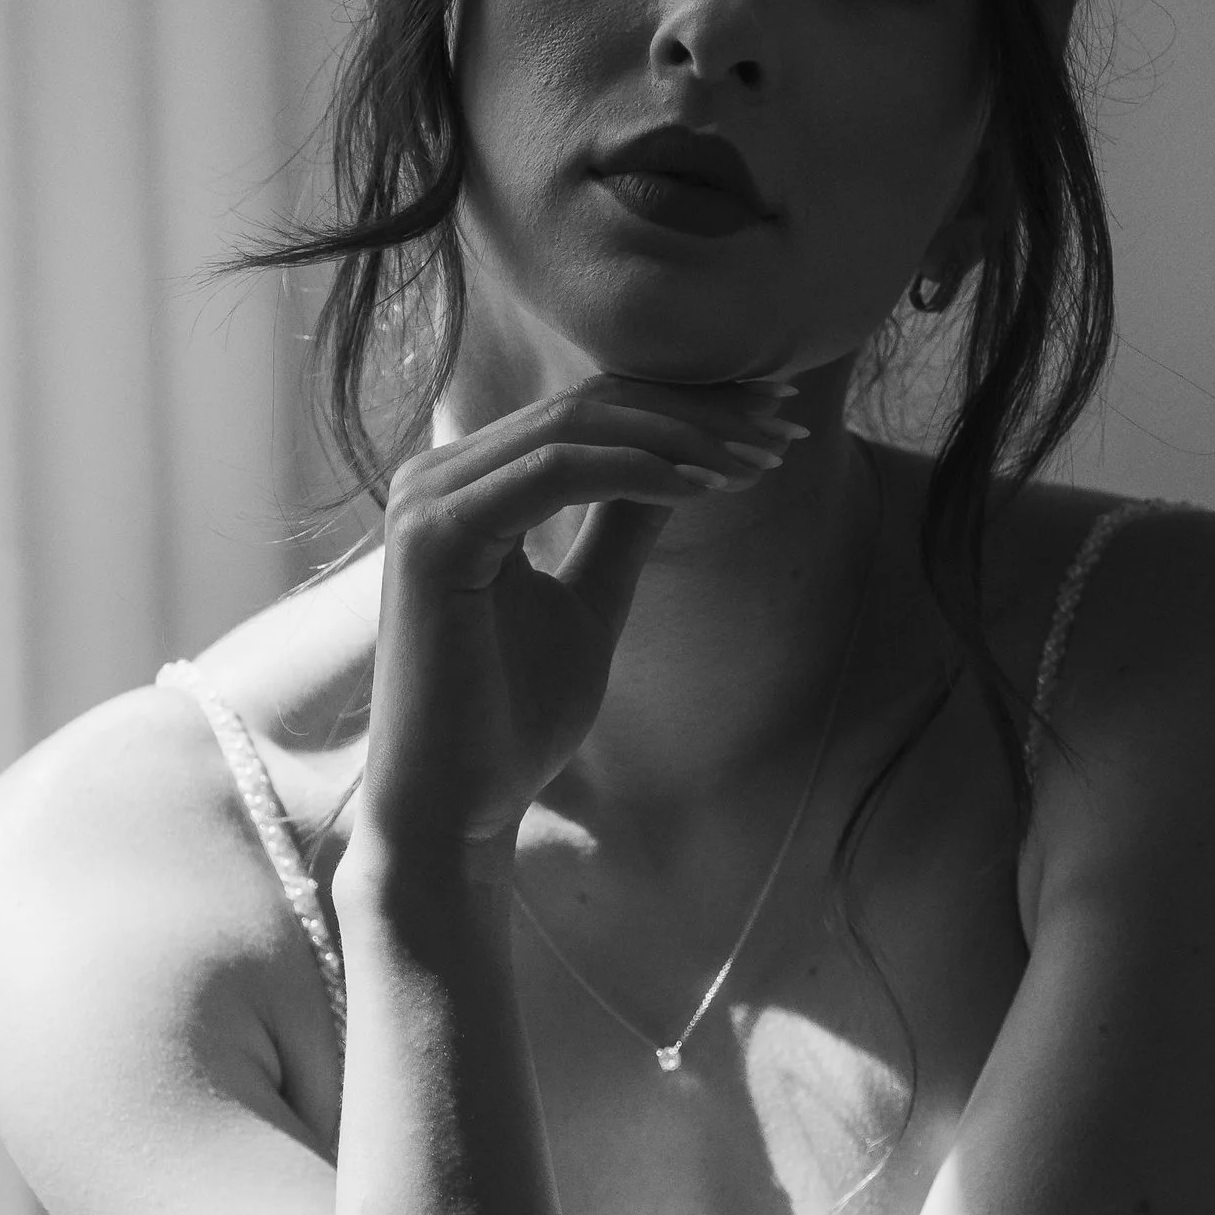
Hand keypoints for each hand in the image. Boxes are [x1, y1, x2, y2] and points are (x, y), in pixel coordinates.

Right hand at [358, 375, 799, 858]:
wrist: (456, 809)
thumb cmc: (513, 723)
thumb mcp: (590, 603)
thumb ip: (621, 526)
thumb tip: (685, 459)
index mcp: (463, 486)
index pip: (585, 412)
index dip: (683, 404)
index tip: (771, 417)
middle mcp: (433, 477)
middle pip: (585, 405)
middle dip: (697, 409)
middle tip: (788, 424)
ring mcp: (427, 500)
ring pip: (576, 426)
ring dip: (683, 437)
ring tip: (762, 459)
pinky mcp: (436, 535)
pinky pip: (557, 473)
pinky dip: (642, 472)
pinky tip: (709, 487)